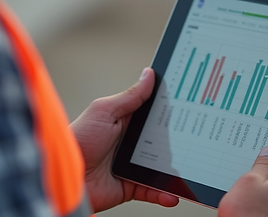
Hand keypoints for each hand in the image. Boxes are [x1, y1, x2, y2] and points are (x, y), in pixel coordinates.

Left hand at [70, 68, 179, 211]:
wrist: (67, 177)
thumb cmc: (79, 139)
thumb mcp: (104, 111)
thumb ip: (129, 97)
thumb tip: (149, 74)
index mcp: (126, 121)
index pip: (153, 112)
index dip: (171, 108)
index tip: (193, 102)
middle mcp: (132, 142)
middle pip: (163, 140)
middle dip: (180, 139)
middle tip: (200, 136)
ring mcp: (133, 165)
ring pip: (162, 167)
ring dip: (176, 170)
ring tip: (193, 169)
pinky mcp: (132, 186)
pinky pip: (153, 190)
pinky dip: (165, 194)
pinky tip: (174, 194)